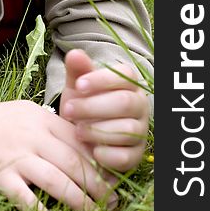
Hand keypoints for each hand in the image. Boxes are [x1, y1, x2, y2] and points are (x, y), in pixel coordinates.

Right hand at [0, 96, 117, 210]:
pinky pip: (26, 199)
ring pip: (57, 181)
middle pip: (74, 161)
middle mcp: (31, 134)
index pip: (79, 139)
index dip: (99, 160)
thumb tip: (83, 147)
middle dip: (98, 184)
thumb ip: (51, 127)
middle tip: (113, 200)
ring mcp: (15, 155)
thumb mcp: (25, 114)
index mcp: (40, 117)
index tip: (113, 175)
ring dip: (80, 200)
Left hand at [60, 49, 149, 172]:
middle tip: (68, 110)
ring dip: (96, 131)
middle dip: (93, 107)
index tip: (78, 85)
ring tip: (76, 130)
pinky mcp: (136, 154)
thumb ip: (77, 70)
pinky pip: (125, 156)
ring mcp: (141, 130)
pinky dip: (105, 153)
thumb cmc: (82, 104)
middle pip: (124, 103)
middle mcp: (139, 104)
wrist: (81, 136)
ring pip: (126, 130)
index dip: (101, 80)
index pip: (123, 75)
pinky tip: (90, 149)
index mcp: (128, 83)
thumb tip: (74, 54)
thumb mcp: (76, 87)